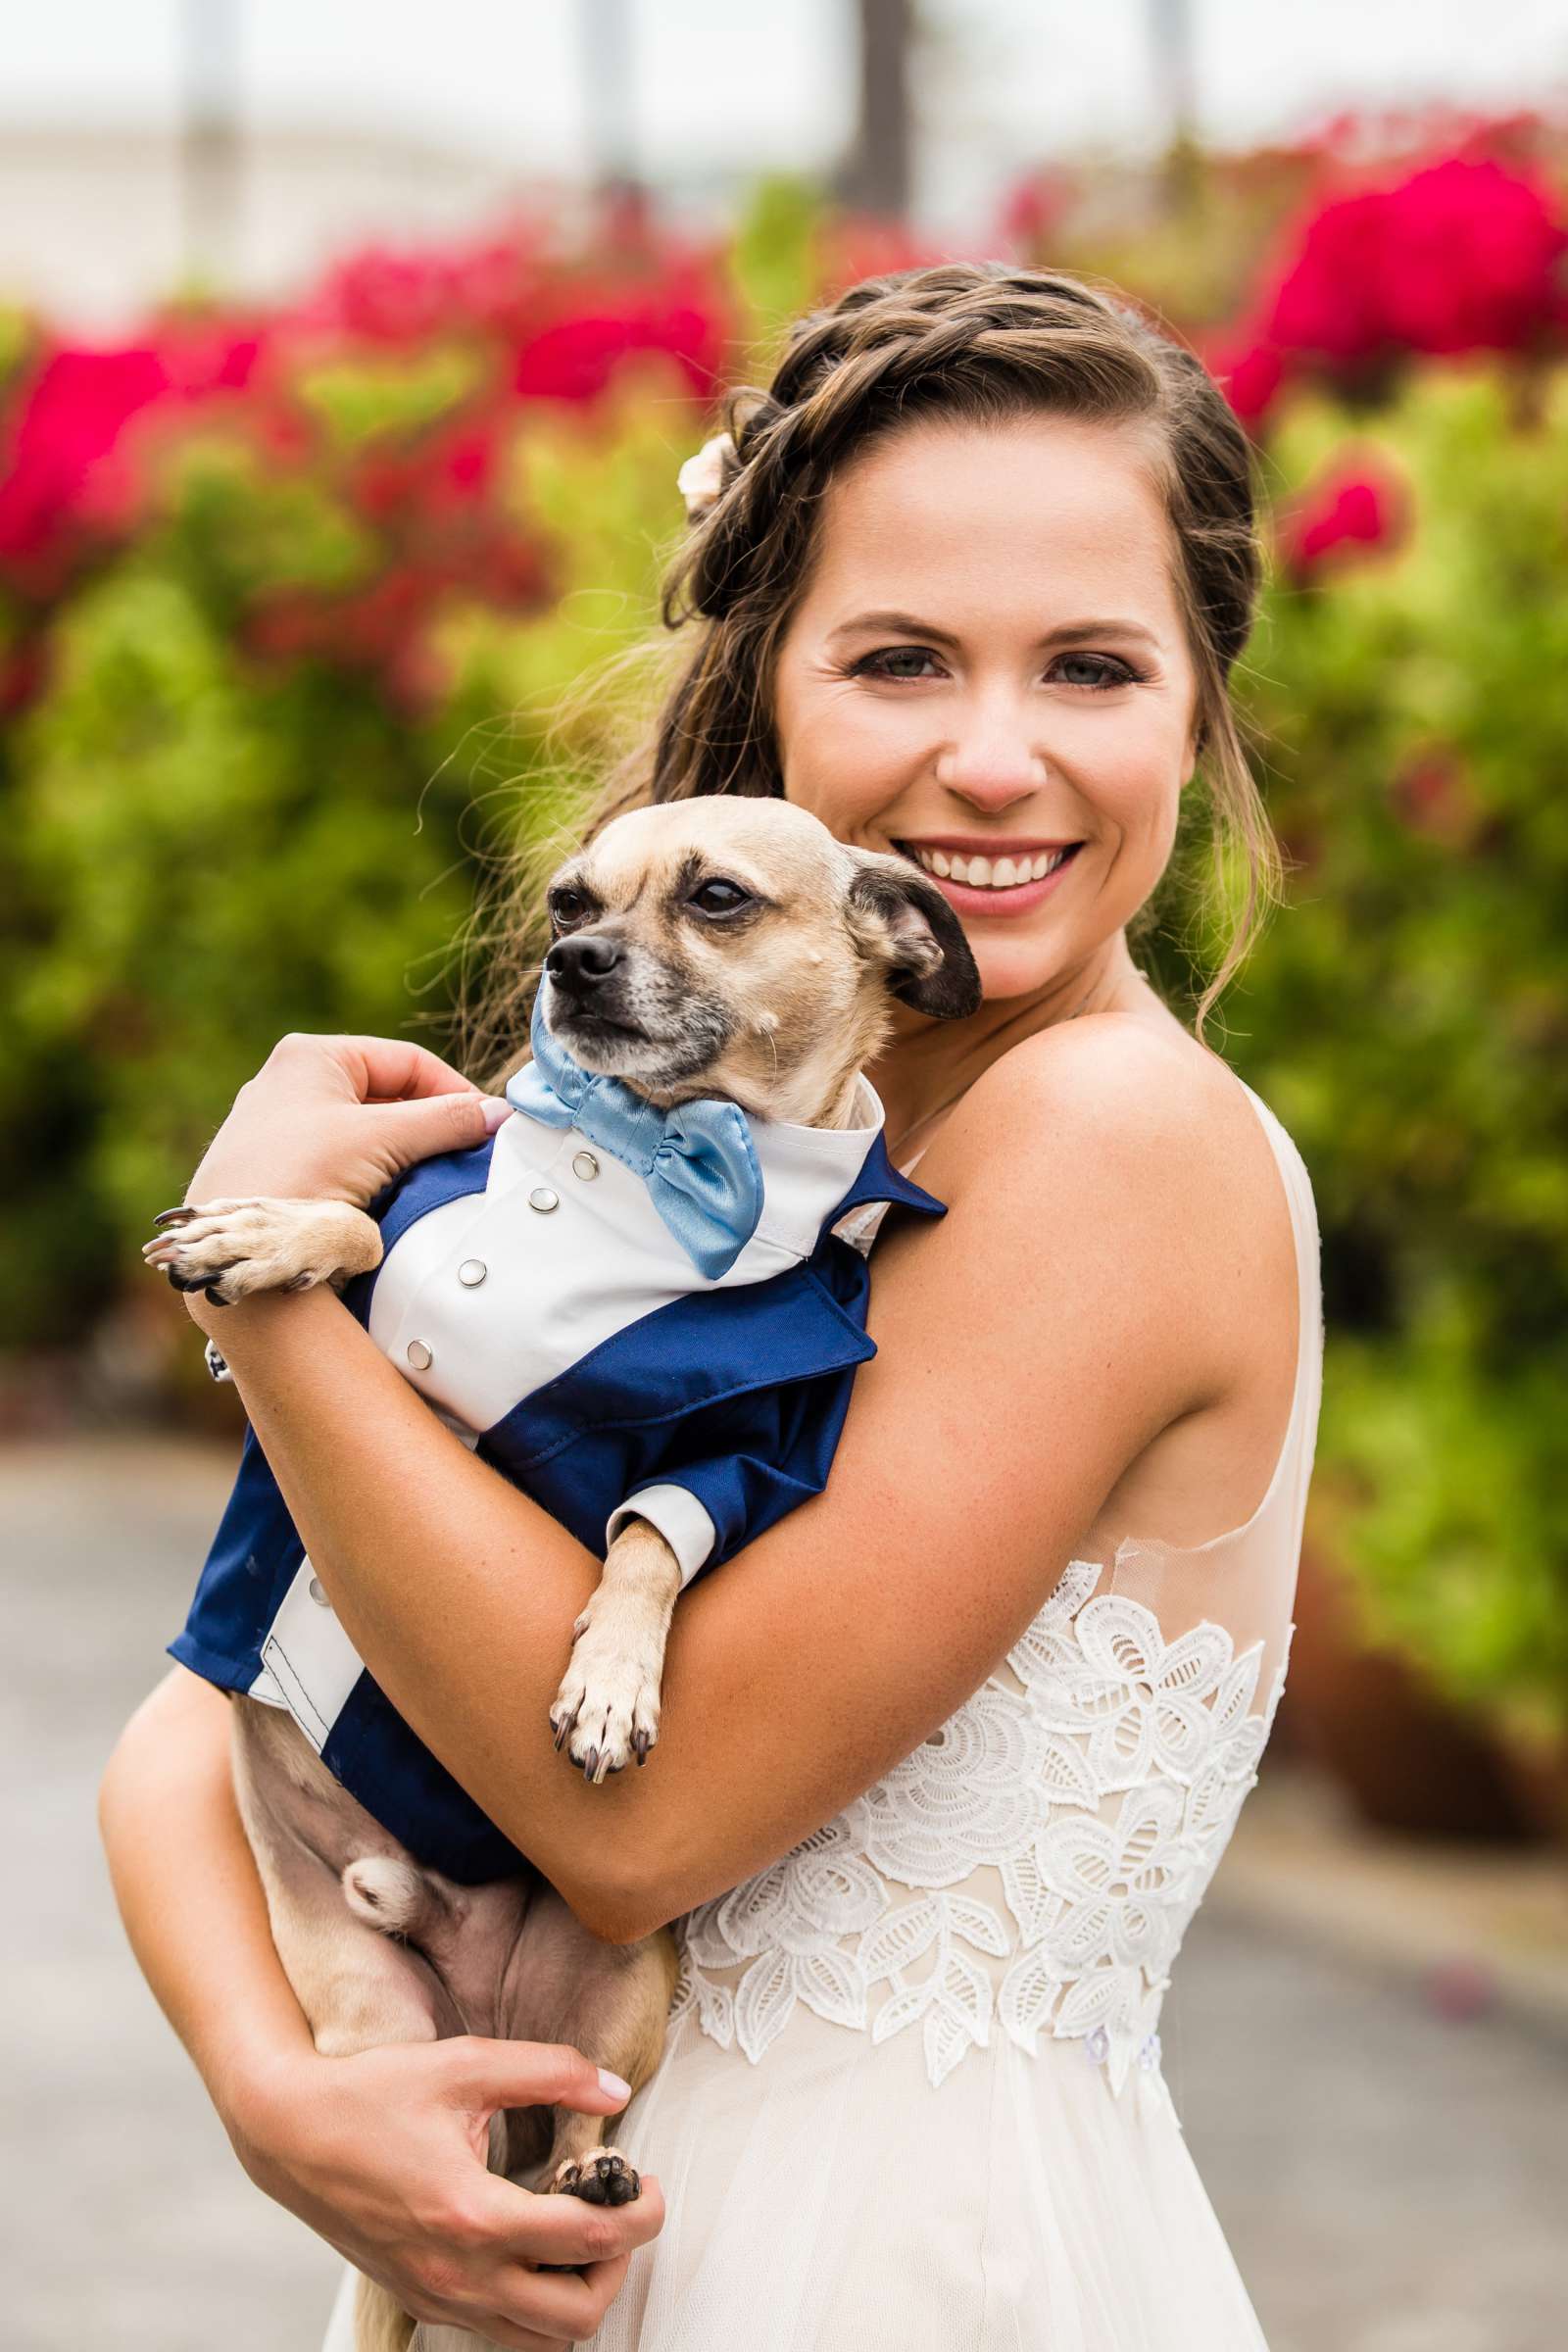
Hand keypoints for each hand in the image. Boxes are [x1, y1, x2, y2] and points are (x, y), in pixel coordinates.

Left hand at [180, 1033, 512, 1212]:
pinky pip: (340, 1163)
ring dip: (403, 1155)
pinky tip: (390, 1202)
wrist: (239, 1256)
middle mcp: (288, 1084)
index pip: (406, 1061)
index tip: (487, 1127)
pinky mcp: (275, 1171)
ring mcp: (277, 1130)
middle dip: (429, 1126)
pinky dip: (372, 1177)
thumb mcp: (382, 1141)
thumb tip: (498, 1113)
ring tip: (433, 1181)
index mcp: (310, 1056)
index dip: (454, 1091)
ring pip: (365, 1133)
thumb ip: (446, 1121)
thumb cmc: (301, 1179)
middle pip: (387, 1096)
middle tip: (466, 1157)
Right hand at [231, 2034, 664, 2347]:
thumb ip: (551, 2072)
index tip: (651, 2184)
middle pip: (578, 2313)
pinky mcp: (424, 2302)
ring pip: (542, 2340)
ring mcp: (439, 2296)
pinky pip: (501, 2333)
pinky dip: (535, 2305)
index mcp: (473, 2213)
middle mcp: (458, 2273)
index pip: (590, 2238)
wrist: (291, 2135)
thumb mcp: (467, 2063)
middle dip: (619, 2264)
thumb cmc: (374, 2094)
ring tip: (581, 2232)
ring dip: (579, 2293)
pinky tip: (534, 2247)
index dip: (642, 2212)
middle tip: (620, 2210)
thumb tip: (616, 2092)